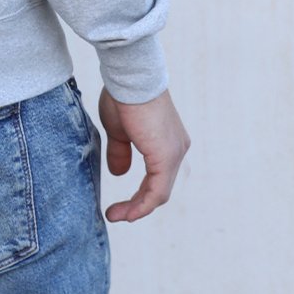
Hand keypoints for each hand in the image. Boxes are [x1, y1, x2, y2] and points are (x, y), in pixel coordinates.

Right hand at [98, 86, 189, 222]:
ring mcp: (174, 153)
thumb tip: (119, 173)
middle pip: (159, 187)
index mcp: (166, 141)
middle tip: (116, 214)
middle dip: (137, 204)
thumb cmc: (123, 96)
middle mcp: (177, 148)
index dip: (139, 194)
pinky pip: (157, 191)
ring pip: (159, 192)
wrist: (130, 77)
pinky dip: (142, 204)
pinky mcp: (166, 157)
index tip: (119, 205)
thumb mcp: (118, 130)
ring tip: (116, 216)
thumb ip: (121, 152)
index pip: (156, 176)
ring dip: (138, 207)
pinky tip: (128, 212)